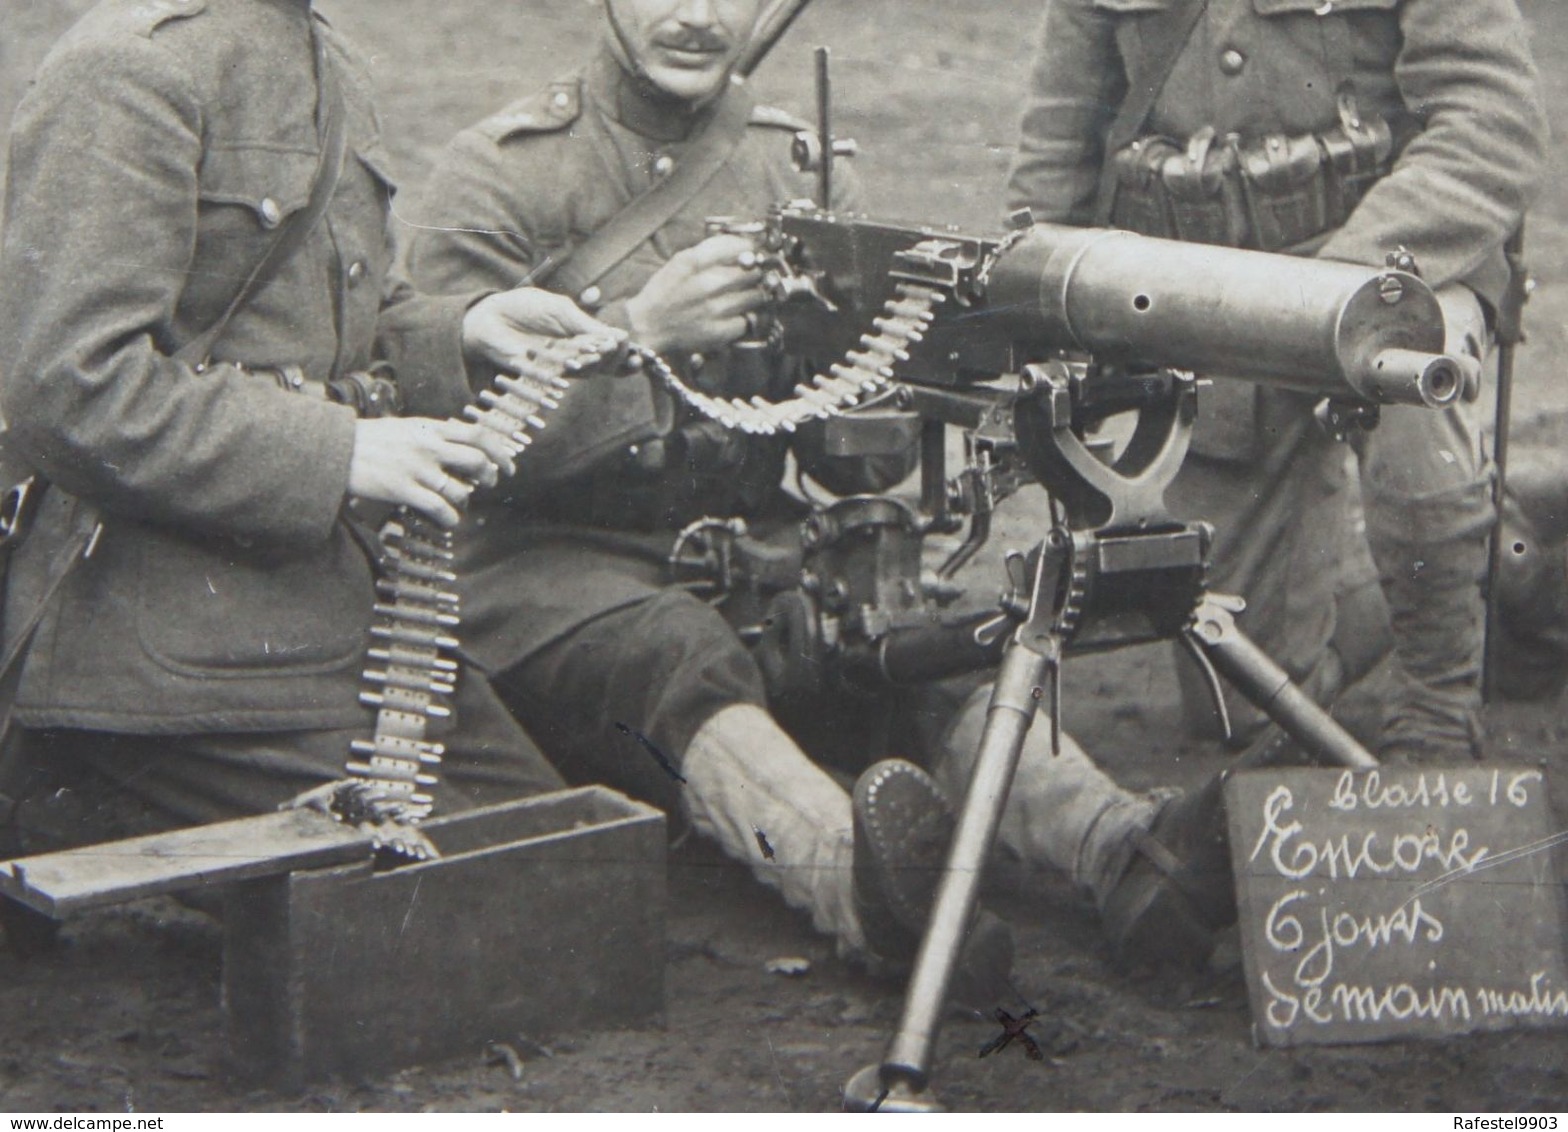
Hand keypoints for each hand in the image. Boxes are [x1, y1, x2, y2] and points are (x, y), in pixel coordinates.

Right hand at [347, 416, 518, 527]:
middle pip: (477, 460)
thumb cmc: (370, 439)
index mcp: (430, 428)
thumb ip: (433, 435)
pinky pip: (439, 508)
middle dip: (490, 475)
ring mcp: (417, 469)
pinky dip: (450, 518)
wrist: (336, 449)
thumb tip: (459, 444)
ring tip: (457, 501)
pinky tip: (448, 520)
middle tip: (491, 483)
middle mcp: (428, 447)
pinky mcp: (403, 490)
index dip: (499, 450)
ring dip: (465, 499)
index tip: (508, 463)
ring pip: (460, 489)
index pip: (477, 434)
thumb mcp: (406, 427)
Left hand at [462, 287, 623, 374]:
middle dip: (616, 357)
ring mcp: (561, 367)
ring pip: (589, 371)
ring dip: (597, 362)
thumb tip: (620, 336)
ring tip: (602, 351)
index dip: (628, 353)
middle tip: (616, 346)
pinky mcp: (544, 374)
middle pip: (607, 364)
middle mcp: (577, 355)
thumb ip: (587, 324)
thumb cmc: (526, 308)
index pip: (614, 349)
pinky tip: (581, 362)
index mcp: (585, 336)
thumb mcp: (561, 310)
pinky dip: (575, 369)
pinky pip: (565, 375)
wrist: (491, 317)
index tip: (635, 352)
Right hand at [623, 234, 763, 355]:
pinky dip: (744, 317)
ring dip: (753, 295)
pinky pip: (748, 320)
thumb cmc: (665, 291)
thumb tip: (745, 245)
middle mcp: (707, 284)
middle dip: (754, 272)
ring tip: (742, 296)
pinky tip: (733, 315)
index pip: (739, 246)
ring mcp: (715, 309)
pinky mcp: (719, 332)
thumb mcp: (681, 260)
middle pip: (752, 271)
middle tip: (750, 276)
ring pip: (755, 296)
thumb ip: (711, 251)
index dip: (750, 249)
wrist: (648, 325)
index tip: (752, 252)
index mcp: (694, 261)